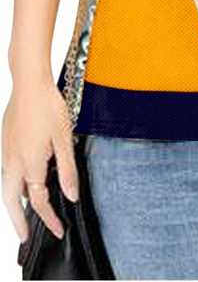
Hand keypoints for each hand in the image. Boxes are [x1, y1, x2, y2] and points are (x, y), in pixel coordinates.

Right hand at [1, 80, 78, 243]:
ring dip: (14, 204)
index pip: (38, 201)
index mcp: (29, 164)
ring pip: (7, 187)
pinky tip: (22, 182)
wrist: (29, 82)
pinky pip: (7, 172)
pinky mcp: (5, 142)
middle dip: (18, 222)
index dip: (49, 218)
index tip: (59, 229)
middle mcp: (13, 162)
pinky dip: (13, 185)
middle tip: (25, 236)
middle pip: (11, 202)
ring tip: (24, 213)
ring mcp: (6, 152)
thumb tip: (71, 195)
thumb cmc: (48, 106)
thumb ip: (67, 170)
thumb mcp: (64, 139)